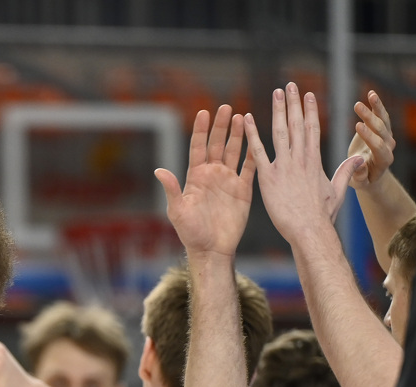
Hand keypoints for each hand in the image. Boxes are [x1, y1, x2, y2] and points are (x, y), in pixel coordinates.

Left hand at [155, 103, 254, 258]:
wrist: (212, 250)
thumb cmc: (191, 233)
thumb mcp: (177, 211)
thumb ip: (172, 189)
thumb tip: (159, 171)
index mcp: (195, 177)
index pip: (198, 147)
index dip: (201, 130)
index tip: (204, 112)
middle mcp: (212, 175)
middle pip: (217, 144)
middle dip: (221, 126)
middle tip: (227, 108)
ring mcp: (228, 181)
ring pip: (233, 152)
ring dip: (237, 135)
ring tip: (242, 116)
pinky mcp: (243, 190)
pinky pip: (250, 168)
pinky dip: (254, 153)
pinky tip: (257, 139)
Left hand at [243, 82, 363, 243]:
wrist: (309, 230)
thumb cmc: (323, 216)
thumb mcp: (338, 191)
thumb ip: (346, 173)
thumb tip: (360, 160)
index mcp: (314, 161)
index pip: (312, 129)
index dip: (309, 110)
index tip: (308, 95)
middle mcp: (300, 159)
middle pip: (297, 124)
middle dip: (294, 103)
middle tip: (289, 85)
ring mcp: (284, 167)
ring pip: (280, 131)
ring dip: (278, 110)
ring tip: (276, 92)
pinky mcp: (268, 178)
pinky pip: (258, 152)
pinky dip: (252, 134)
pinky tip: (247, 119)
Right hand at [349, 91, 395, 189]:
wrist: (368, 174)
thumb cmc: (361, 180)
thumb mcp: (358, 182)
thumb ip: (359, 175)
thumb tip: (359, 163)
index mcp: (384, 160)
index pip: (378, 145)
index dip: (369, 136)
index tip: (357, 126)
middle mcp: (389, 146)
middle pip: (380, 130)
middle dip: (369, 118)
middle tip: (357, 106)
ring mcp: (387, 136)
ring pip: (383, 120)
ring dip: (376, 107)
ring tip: (369, 95)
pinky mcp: (382, 129)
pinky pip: (381, 115)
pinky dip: (377, 105)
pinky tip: (371, 94)